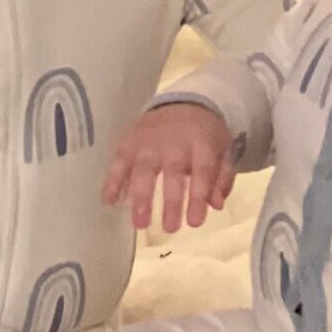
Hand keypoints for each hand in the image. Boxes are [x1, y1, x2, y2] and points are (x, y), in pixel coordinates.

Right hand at [102, 103, 234, 232]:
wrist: (183, 102)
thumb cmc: (204, 135)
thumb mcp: (222, 150)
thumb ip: (221, 178)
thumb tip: (216, 205)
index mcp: (201, 143)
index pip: (202, 171)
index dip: (197, 197)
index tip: (194, 223)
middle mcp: (174, 141)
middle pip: (172, 172)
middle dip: (171, 201)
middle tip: (169, 229)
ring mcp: (148, 141)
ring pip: (143, 168)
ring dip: (140, 197)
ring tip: (139, 224)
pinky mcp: (129, 141)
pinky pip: (119, 162)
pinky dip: (113, 181)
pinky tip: (108, 201)